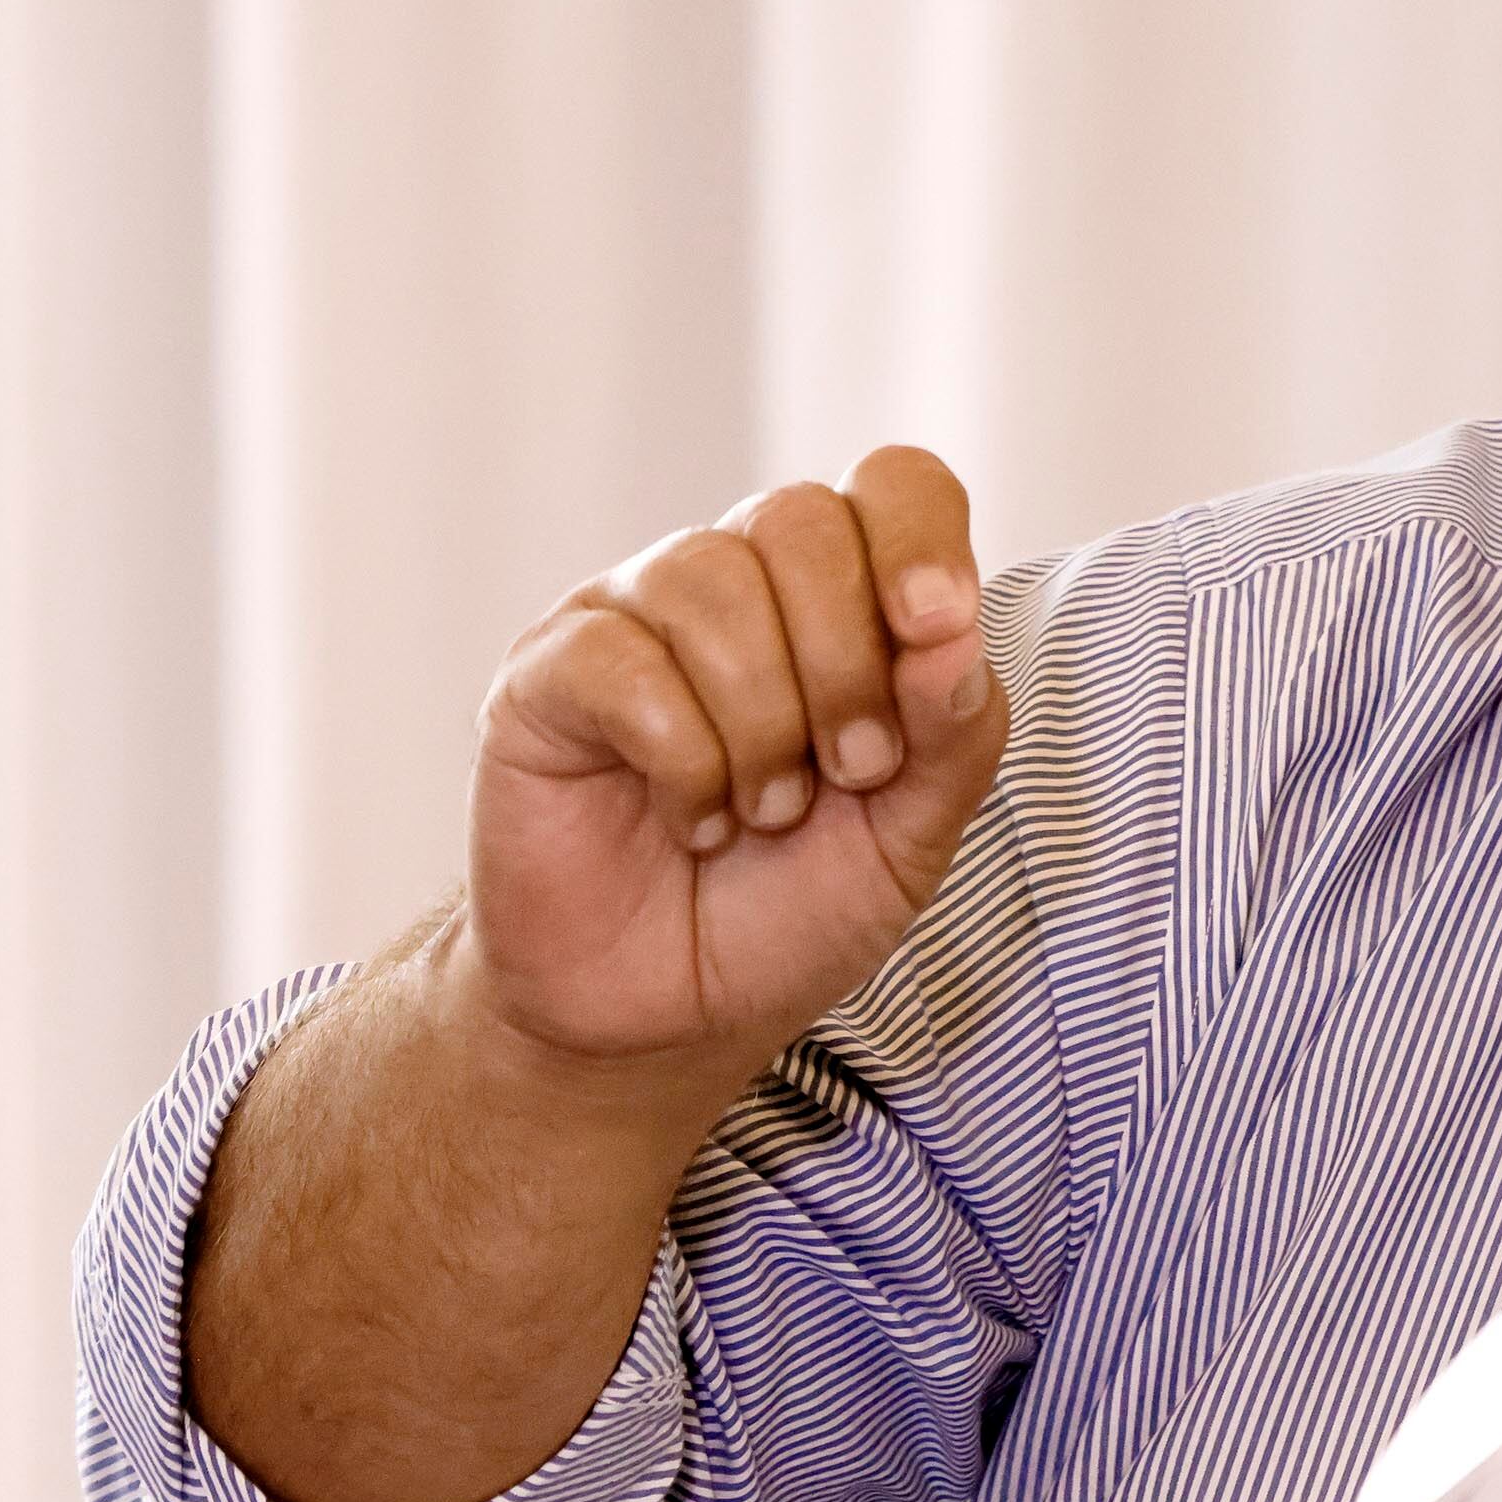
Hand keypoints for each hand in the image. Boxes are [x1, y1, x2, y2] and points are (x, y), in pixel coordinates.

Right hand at [457, 447, 1009, 1079]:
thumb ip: (954, 733)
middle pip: (802, 520)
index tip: (936, 629)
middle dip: (846, 664)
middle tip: (850, 774)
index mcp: (841, 596)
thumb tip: (956, 631)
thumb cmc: (792, 909)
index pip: (894, 484)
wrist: (666, 1016)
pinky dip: (682, 759)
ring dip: (763, 725)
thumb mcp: (913, 837)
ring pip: (712, 585)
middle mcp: (736, 581)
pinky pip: (625, 662)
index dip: (920, 538)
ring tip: (763, 812)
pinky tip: (691, 817)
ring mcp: (634, 617)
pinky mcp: (546, 674)